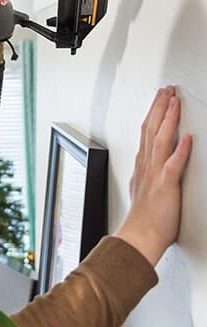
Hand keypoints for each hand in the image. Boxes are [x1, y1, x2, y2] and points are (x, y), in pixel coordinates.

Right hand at [114, 86, 191, 265]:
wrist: (140, 236)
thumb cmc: (143, 216)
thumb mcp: (140, 187)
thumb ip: (145, 170)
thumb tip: (146, 160)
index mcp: (143, 164)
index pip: (147, 130)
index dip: (154, 112)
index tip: (160, 98)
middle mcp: (147, 164)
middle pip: (152, 128)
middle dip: (160, 107)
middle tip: (167, 90)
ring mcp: (155, 173)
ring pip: (160, 139)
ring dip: (167, 119)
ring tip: (174, 102)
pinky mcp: (166, 185)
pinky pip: (173, 164)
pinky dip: (180, 150)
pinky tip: (187, 137)